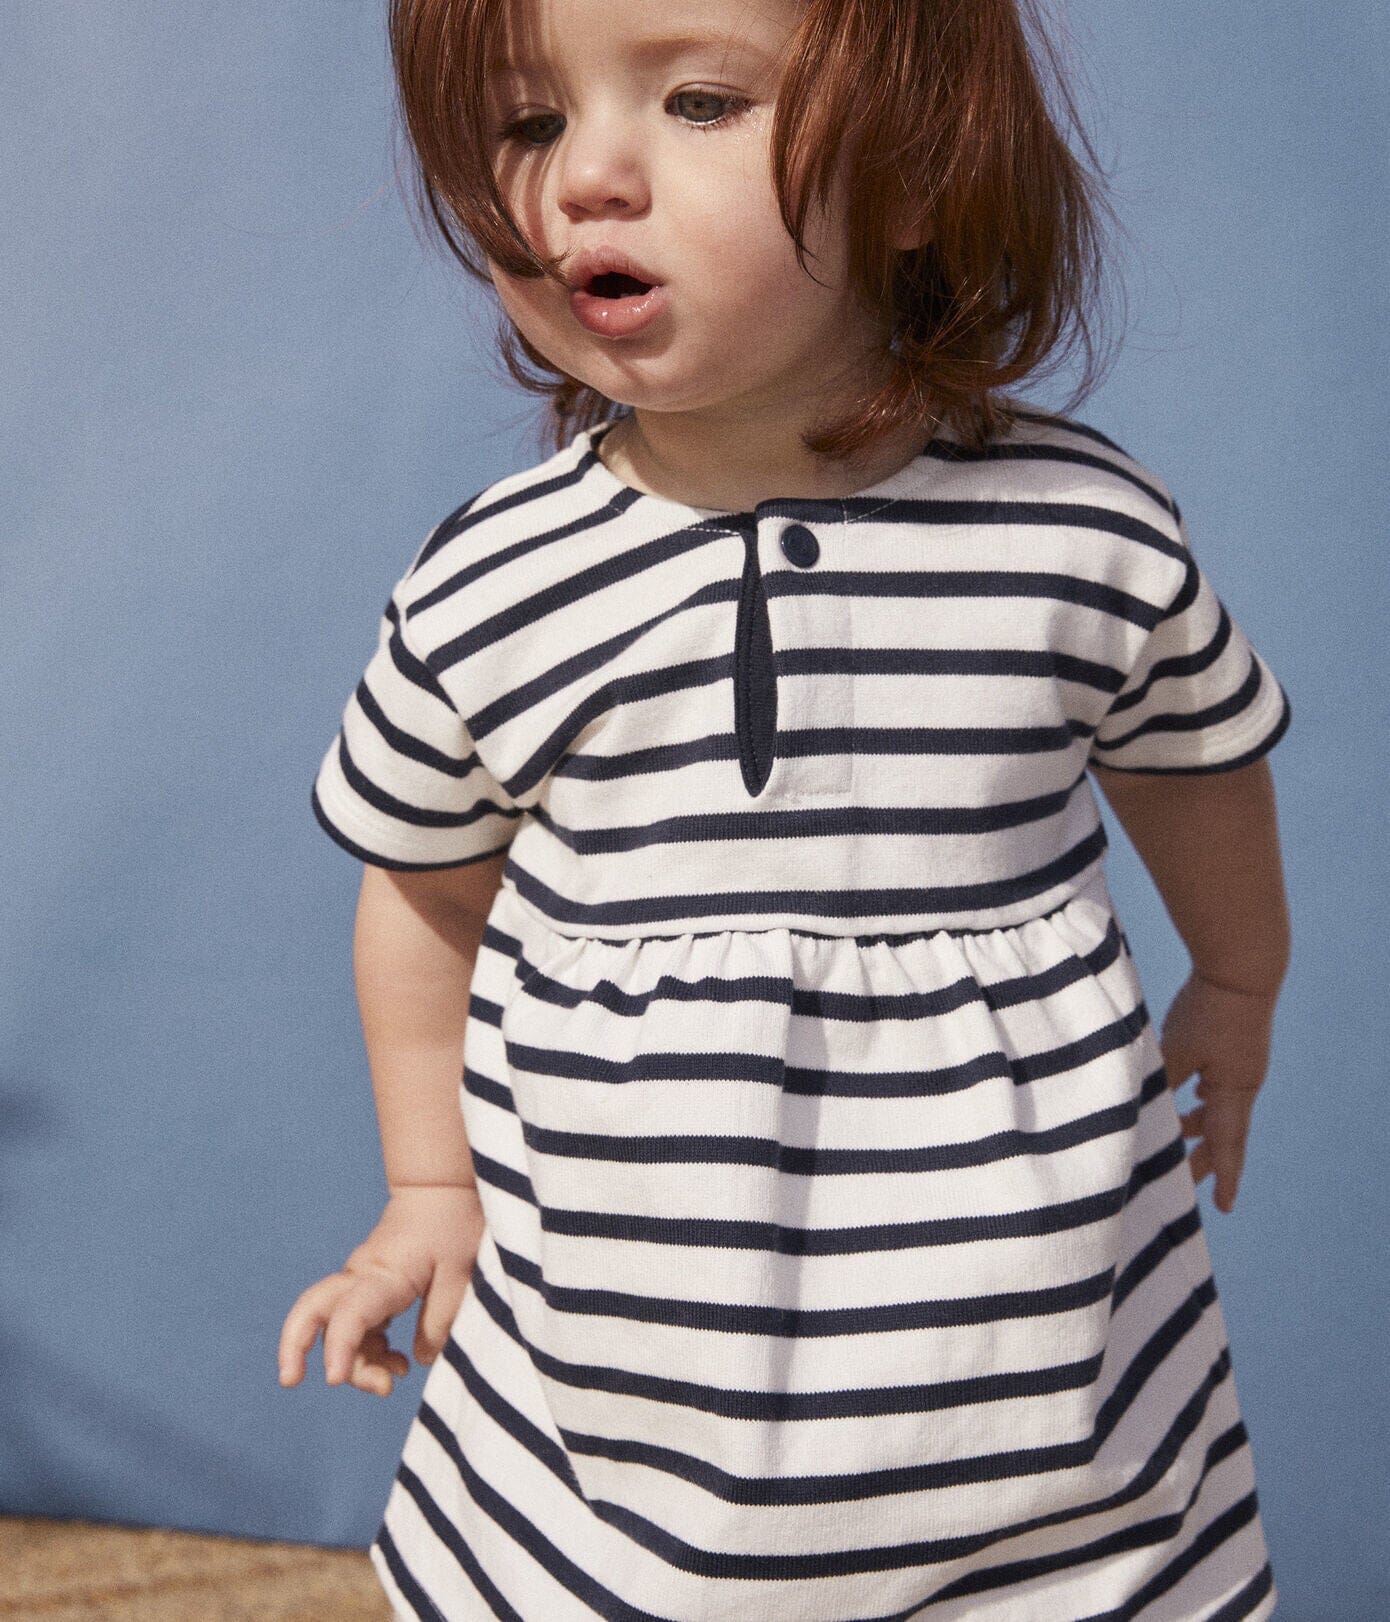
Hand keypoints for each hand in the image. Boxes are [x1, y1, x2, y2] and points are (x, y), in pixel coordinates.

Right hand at [277, 1184, 484, 1397]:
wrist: (440, 1189)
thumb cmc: (452, 1224)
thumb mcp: (460, 1272)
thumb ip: (440, 1319)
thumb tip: (417, 1361)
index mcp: (384, 1274)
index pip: (350, 1313)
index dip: (339, 1349)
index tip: (334, 1380)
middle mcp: (362, 1278)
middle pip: (312, 1309)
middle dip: (294, 1346)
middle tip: (290, 1381)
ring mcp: (362, 1282)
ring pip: (339, 1328)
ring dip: (354, 1363)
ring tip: (389, 1383)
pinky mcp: (371, 1289)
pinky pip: (358, 1327)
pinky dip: (369, 1352)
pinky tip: (397, 1363)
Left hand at [1160, 970, 1278, 1213]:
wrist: (1241, 968)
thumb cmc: (1208, 1010)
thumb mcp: (1176, 1051)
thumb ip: (1161, 1082)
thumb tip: (1143, 1107)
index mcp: (1234, 1093)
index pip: (1227, 1147)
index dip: (1225, 1178)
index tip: (1225, 1208)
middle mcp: (1243, 1084)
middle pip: (1222, 1132)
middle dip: (1205, 1158)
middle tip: (1186, 1181)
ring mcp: (1241, 1065)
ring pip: (1217, 1107)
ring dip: (1197, 1124)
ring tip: (1177, 1136)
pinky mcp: (1234, 1047)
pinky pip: (1217, 1084)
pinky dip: (1200, 1096)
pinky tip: (1187, 1093)